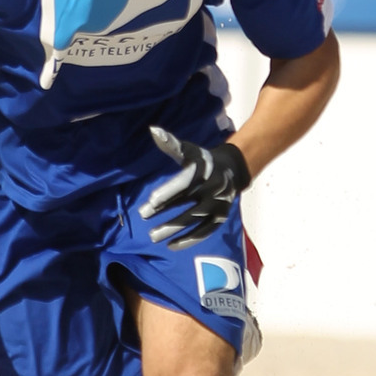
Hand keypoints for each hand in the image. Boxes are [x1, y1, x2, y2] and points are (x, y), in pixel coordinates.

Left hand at [139, 127, 250, 248]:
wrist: (232, 170)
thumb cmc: (204, 161)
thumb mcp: (189, 151)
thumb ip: (171, 144)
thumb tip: (153, 130)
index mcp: (204, 171)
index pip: (184, 183)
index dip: (168, 192)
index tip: (151, 201)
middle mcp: (212, 189)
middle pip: (186, 203)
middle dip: (164, 212)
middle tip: (143, 215)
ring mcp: (217, 205)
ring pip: (193, 220)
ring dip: (173, 229)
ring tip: (153, 236)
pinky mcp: (220, 218)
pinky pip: (205, 232)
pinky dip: (189, 240)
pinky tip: (171, 245)